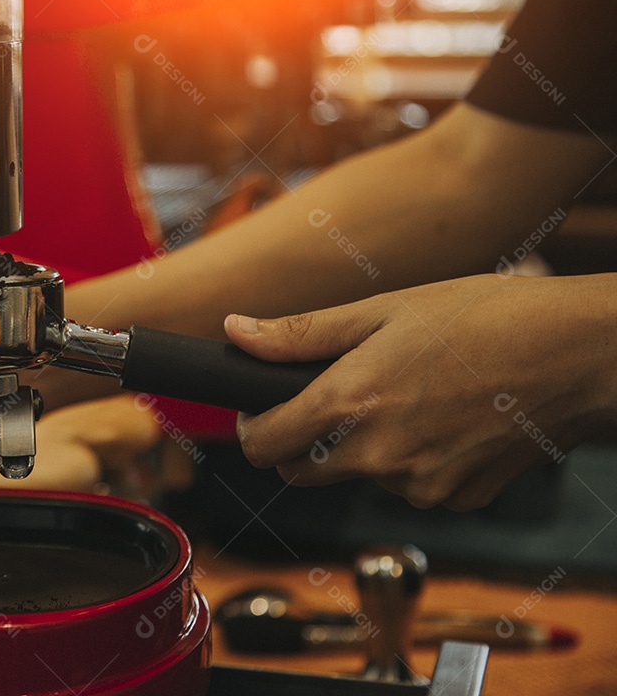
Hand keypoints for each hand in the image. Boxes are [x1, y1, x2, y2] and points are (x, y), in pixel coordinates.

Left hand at [225, 274, 616, 510]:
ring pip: (354, 477)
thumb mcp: (384, 311)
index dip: (251, 426)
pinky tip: (438, 421)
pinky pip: (405, 487)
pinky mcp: (453, 501)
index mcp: (350, 403)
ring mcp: (418, 486)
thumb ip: (301, 334)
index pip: (262, 445)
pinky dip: (406, 461)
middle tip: (326, 397)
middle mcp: (378, 455)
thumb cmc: (486, 319)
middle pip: (297, 472)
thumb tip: (236, 333)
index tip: (259, 407)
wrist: (578, 355)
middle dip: (297, 440)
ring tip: (402, 396)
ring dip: (357, 448)